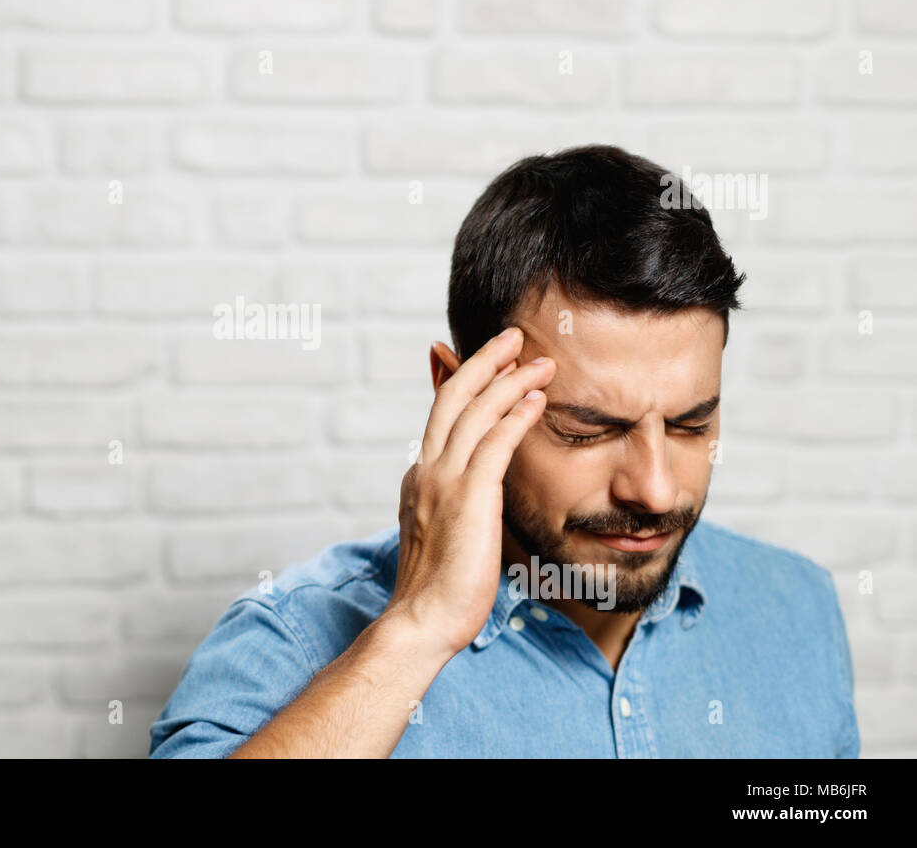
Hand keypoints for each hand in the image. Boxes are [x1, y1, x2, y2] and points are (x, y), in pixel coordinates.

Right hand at [385, 327, 555, 657]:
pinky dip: (516, 413)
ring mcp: (444, 480)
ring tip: (539, 360)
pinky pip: (495, 441)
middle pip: (452, 397)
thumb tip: (472, 499)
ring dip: (510, 379)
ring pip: (475, 410)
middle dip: (484, 361)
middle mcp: (426, 470)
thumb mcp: (443, 535)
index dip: (468, 386)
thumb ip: (455, 507)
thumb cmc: (438, 590)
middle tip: (513, 337)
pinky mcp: (469, 496)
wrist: (422, 620)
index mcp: (420, 478)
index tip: (494, 367)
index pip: (444, 419)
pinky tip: (537, 399)